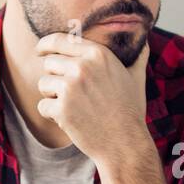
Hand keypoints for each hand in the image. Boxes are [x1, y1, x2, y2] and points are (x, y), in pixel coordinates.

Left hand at [35, 33, 149, 165]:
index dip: (45, 44)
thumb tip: (142, 40)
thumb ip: (137, 56)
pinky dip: (52, 115)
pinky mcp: (62, 109)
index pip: (59, 40)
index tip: (40, 50)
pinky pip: (42, 106)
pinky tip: (70, 120)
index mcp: (98, 54)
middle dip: (55, 77)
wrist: (126, 143)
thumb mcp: (136, 78)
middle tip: (71, 93)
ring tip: (73, 107)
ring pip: (43, 84)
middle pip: (49, 63)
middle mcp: (82, 67)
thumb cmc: (130, 111)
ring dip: (52, 96)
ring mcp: (70, 88)